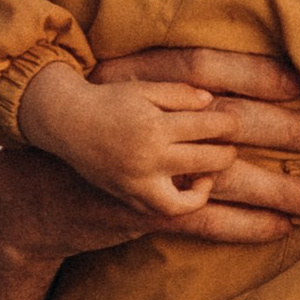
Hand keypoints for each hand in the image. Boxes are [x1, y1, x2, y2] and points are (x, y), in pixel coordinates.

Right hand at [19, 63, 235, 221]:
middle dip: (226, 153)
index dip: (228, 124)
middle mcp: (148, 159)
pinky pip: (164, 211)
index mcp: (154, 126)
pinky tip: (192, 187)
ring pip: (188, 199)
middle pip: (207, 161)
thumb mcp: (144, 89)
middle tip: (228, 145)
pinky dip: (184, 203)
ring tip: (211, 172)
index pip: (208, 128)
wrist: (66, 125)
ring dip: (207, 186)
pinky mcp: (128, 197)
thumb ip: (180, 94)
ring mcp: (138, 183)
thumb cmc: (108, 102)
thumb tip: (212, 104)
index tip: (232, 123)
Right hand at [96, 46, 299, 233]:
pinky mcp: (145, 210)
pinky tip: (276, 228)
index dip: (251, 74)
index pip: (202, 69)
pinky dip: (242, 225)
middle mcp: (145, 127)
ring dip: (275, 189)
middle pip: (227, 124)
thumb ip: (165, 88)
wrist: (32, 190)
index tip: (295, 84)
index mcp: (134, 82)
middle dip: (282, 131)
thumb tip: (218, 96)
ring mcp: (146, 172)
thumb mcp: (117, 95)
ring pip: (225, 178)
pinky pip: (203, 219)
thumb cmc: (85, 134)